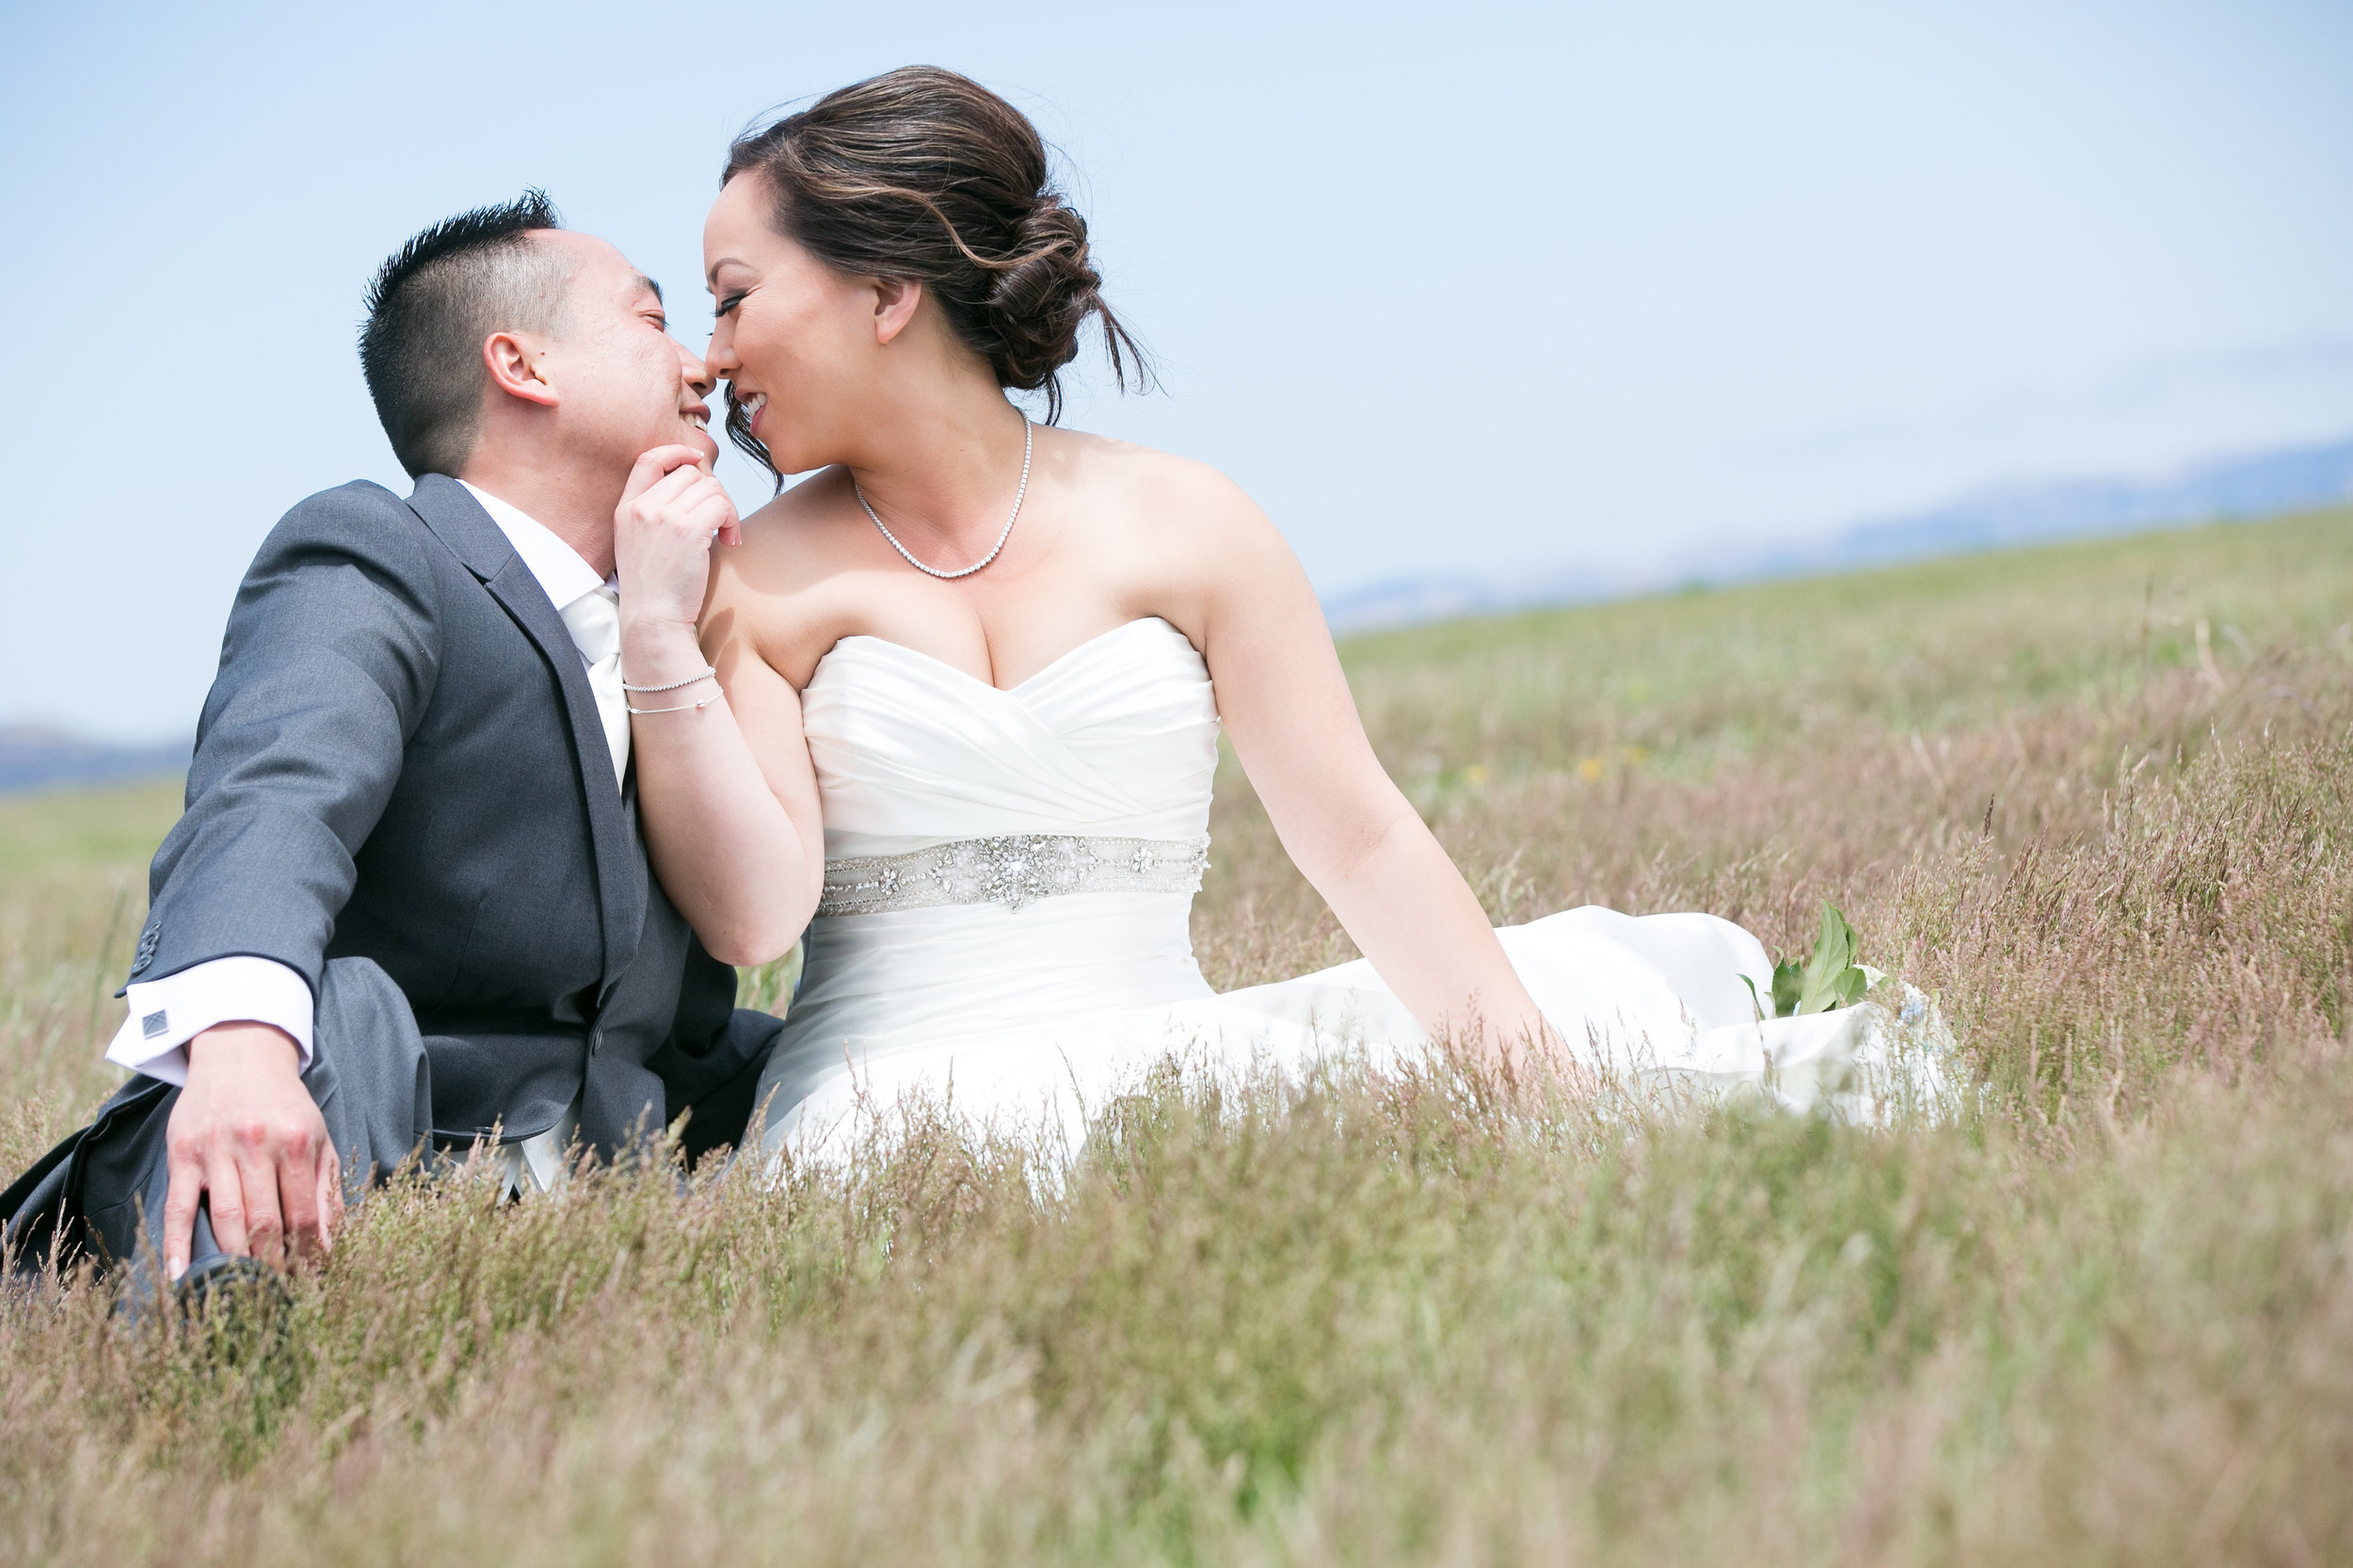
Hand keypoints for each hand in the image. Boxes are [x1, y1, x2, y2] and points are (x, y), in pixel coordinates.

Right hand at [163, 1022, 340, 1277]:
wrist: (239, 1054)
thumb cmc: (284, 1105)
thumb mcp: (317, 1137)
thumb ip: (326, 1189)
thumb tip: (330, 1245)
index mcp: (293, 1142)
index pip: (304, 1213)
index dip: (308, 1253)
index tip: (310, 1280)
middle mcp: (253, 1145)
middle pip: (264, 1221)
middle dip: (273, 1264)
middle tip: (276, 1294)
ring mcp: (214, 1151)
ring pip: (224, 1218)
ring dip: (234, 1259)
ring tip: (243, 1291)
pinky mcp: (182, 1155)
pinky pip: (176, 1207)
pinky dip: (176, 1245)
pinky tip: (180, 1276)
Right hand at [615, 445, 740, 636]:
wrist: (652, 618)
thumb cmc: (654, 587)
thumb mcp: (637, 541)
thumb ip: (654, 512)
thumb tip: (694, 484)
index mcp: (626, 508)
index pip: (648, 459)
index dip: (677, 452)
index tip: (697, 458)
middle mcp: (643, 507)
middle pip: (690, 474)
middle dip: (712, 493)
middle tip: (718, 520)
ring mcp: (664, 517)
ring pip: (711, 488)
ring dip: (726, 509)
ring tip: (724, 534)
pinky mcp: (688, 530)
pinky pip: (721, 505)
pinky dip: (732, 520)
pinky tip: (729, 540)